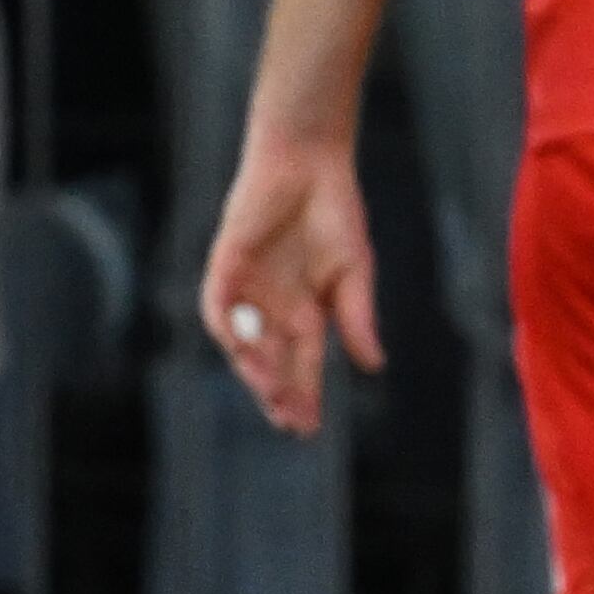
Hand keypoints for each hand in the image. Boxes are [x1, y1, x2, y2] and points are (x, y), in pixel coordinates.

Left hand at [197, 127, 384, 435]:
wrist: (309, 164)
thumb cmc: (335, 213)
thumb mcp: (355, 272)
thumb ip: (358, 318)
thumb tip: (374, 366)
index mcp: (305, 312)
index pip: (302, 364)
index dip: (305, 395)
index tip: (311, 429)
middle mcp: (272, 308)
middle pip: (271, 362)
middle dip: (278, 394)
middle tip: (289, 424)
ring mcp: (246, 289)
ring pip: (244, 342)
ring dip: (256, 368)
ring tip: (272, 393)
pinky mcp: (226, 266)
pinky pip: (219, 306)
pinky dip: (228, 327)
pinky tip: (240, 347)